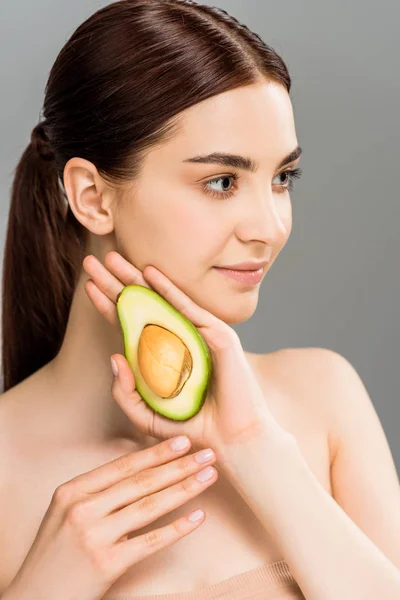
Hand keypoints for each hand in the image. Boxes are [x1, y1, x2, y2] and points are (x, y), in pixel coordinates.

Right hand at [4, 437, 217, 599]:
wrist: (33, 596)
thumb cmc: (55, 551)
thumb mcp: (65, 511)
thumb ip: (97, 491)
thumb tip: (142, 470)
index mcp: (73, 491)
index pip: (123, 466)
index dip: (156, 452)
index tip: (182, 441)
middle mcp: (83, 509)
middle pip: (142, 482)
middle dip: (179, 465)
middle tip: (207, 453)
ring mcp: (95, 536)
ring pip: (150, 506)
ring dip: (184, 488)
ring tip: (209, 476)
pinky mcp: (107, 564)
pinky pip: (150, 541)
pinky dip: (177, 528)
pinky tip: (198, 516)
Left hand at [82, 251, 290, 453]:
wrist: (230, 444)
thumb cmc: (193, 431)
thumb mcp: (148, 416)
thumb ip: (126, 393)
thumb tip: (113, 356)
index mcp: (164, 357)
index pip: (132, 324)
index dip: (110, 304)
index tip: (89, 285)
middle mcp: (180, 341)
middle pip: (142, 306)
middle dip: (116, 282)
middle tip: (94, 261)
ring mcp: (200, 336)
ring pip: (161, 301)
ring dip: (135, 278)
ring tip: (111, 258)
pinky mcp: (219, 337)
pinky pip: (190, 310)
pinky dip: (170, 290)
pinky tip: (149, 274)